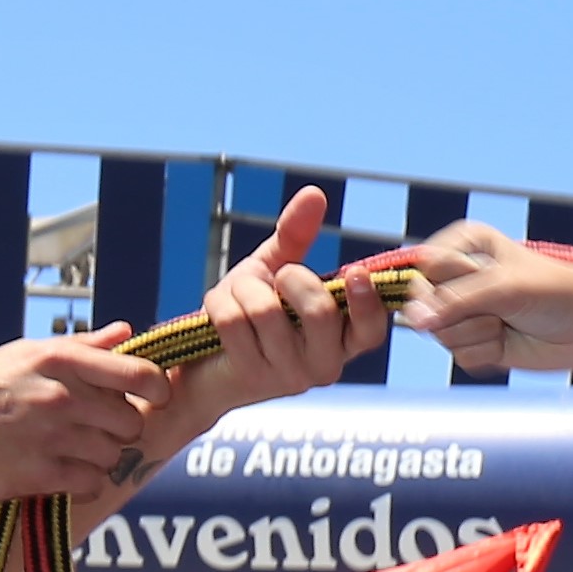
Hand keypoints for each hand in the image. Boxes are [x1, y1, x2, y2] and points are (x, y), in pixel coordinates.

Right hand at [0, 333, 176, 501]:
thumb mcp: (23, 354)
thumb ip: (80, 347)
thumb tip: (125, 332)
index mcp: (59, 360)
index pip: (140, 374)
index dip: (157, 389)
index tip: (153, 398)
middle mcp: (60, 396)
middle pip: (131, 422)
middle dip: (119, 429)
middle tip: (94, 430)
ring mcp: (50, 437)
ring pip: (113, 456)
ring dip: (99, 459)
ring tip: (70, 451)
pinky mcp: (38, 474)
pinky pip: (91, 484)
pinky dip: (84, 485)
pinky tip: (63, 475)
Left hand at [177, 187, 395, 410]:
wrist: (201, 367)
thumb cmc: (247, 316)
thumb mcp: (273, 272)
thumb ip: (297, 236)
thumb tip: (315, 192)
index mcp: (341, 341)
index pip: (371, 330)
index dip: (368, 302)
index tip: (355, 270)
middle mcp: (324, 365)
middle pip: (320, 312)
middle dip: (291, 278)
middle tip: (278, 277)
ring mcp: (289, 376)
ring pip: (267, 312)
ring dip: (243, 288)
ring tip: (238, 294)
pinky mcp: (251, 378)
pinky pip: (233, 321)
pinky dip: (219, 301)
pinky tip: (218, 310)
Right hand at [389, 218, 572, 377]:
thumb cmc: (557, 292)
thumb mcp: (505, 288)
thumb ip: (455, 301)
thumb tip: (413, 319)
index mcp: (462, 246)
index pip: (422, 271)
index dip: (444, 288)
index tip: (482, 289)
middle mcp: (458, 278)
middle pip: (425, 308)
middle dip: (465, 315)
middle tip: (500, 310)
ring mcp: (465, 311)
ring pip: (442, 336)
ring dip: (480, 336)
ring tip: (508, 323)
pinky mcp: (475, 341)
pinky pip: (460, 357)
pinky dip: (487, 354)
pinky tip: (508, 340)